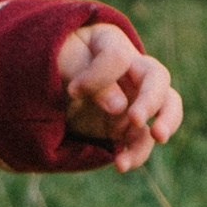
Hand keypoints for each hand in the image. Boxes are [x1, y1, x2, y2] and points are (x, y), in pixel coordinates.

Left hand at [55, 22, 182, 172]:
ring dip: (163, 124)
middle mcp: (131, 69)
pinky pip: (142, 139)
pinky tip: (121, 164)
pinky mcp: (126, 125)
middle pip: (158, 78)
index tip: (72, 91)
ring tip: (156, 138)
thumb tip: (121, 106)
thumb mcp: (60, 60)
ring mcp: (133, 98)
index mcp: (112, 42)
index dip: (98, 76)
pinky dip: (135, 153)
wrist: (40, 82)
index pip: (118, 57)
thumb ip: (86, 75)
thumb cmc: (51, 60)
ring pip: (166, 107)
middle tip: (137, 119)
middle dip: (151, 100)